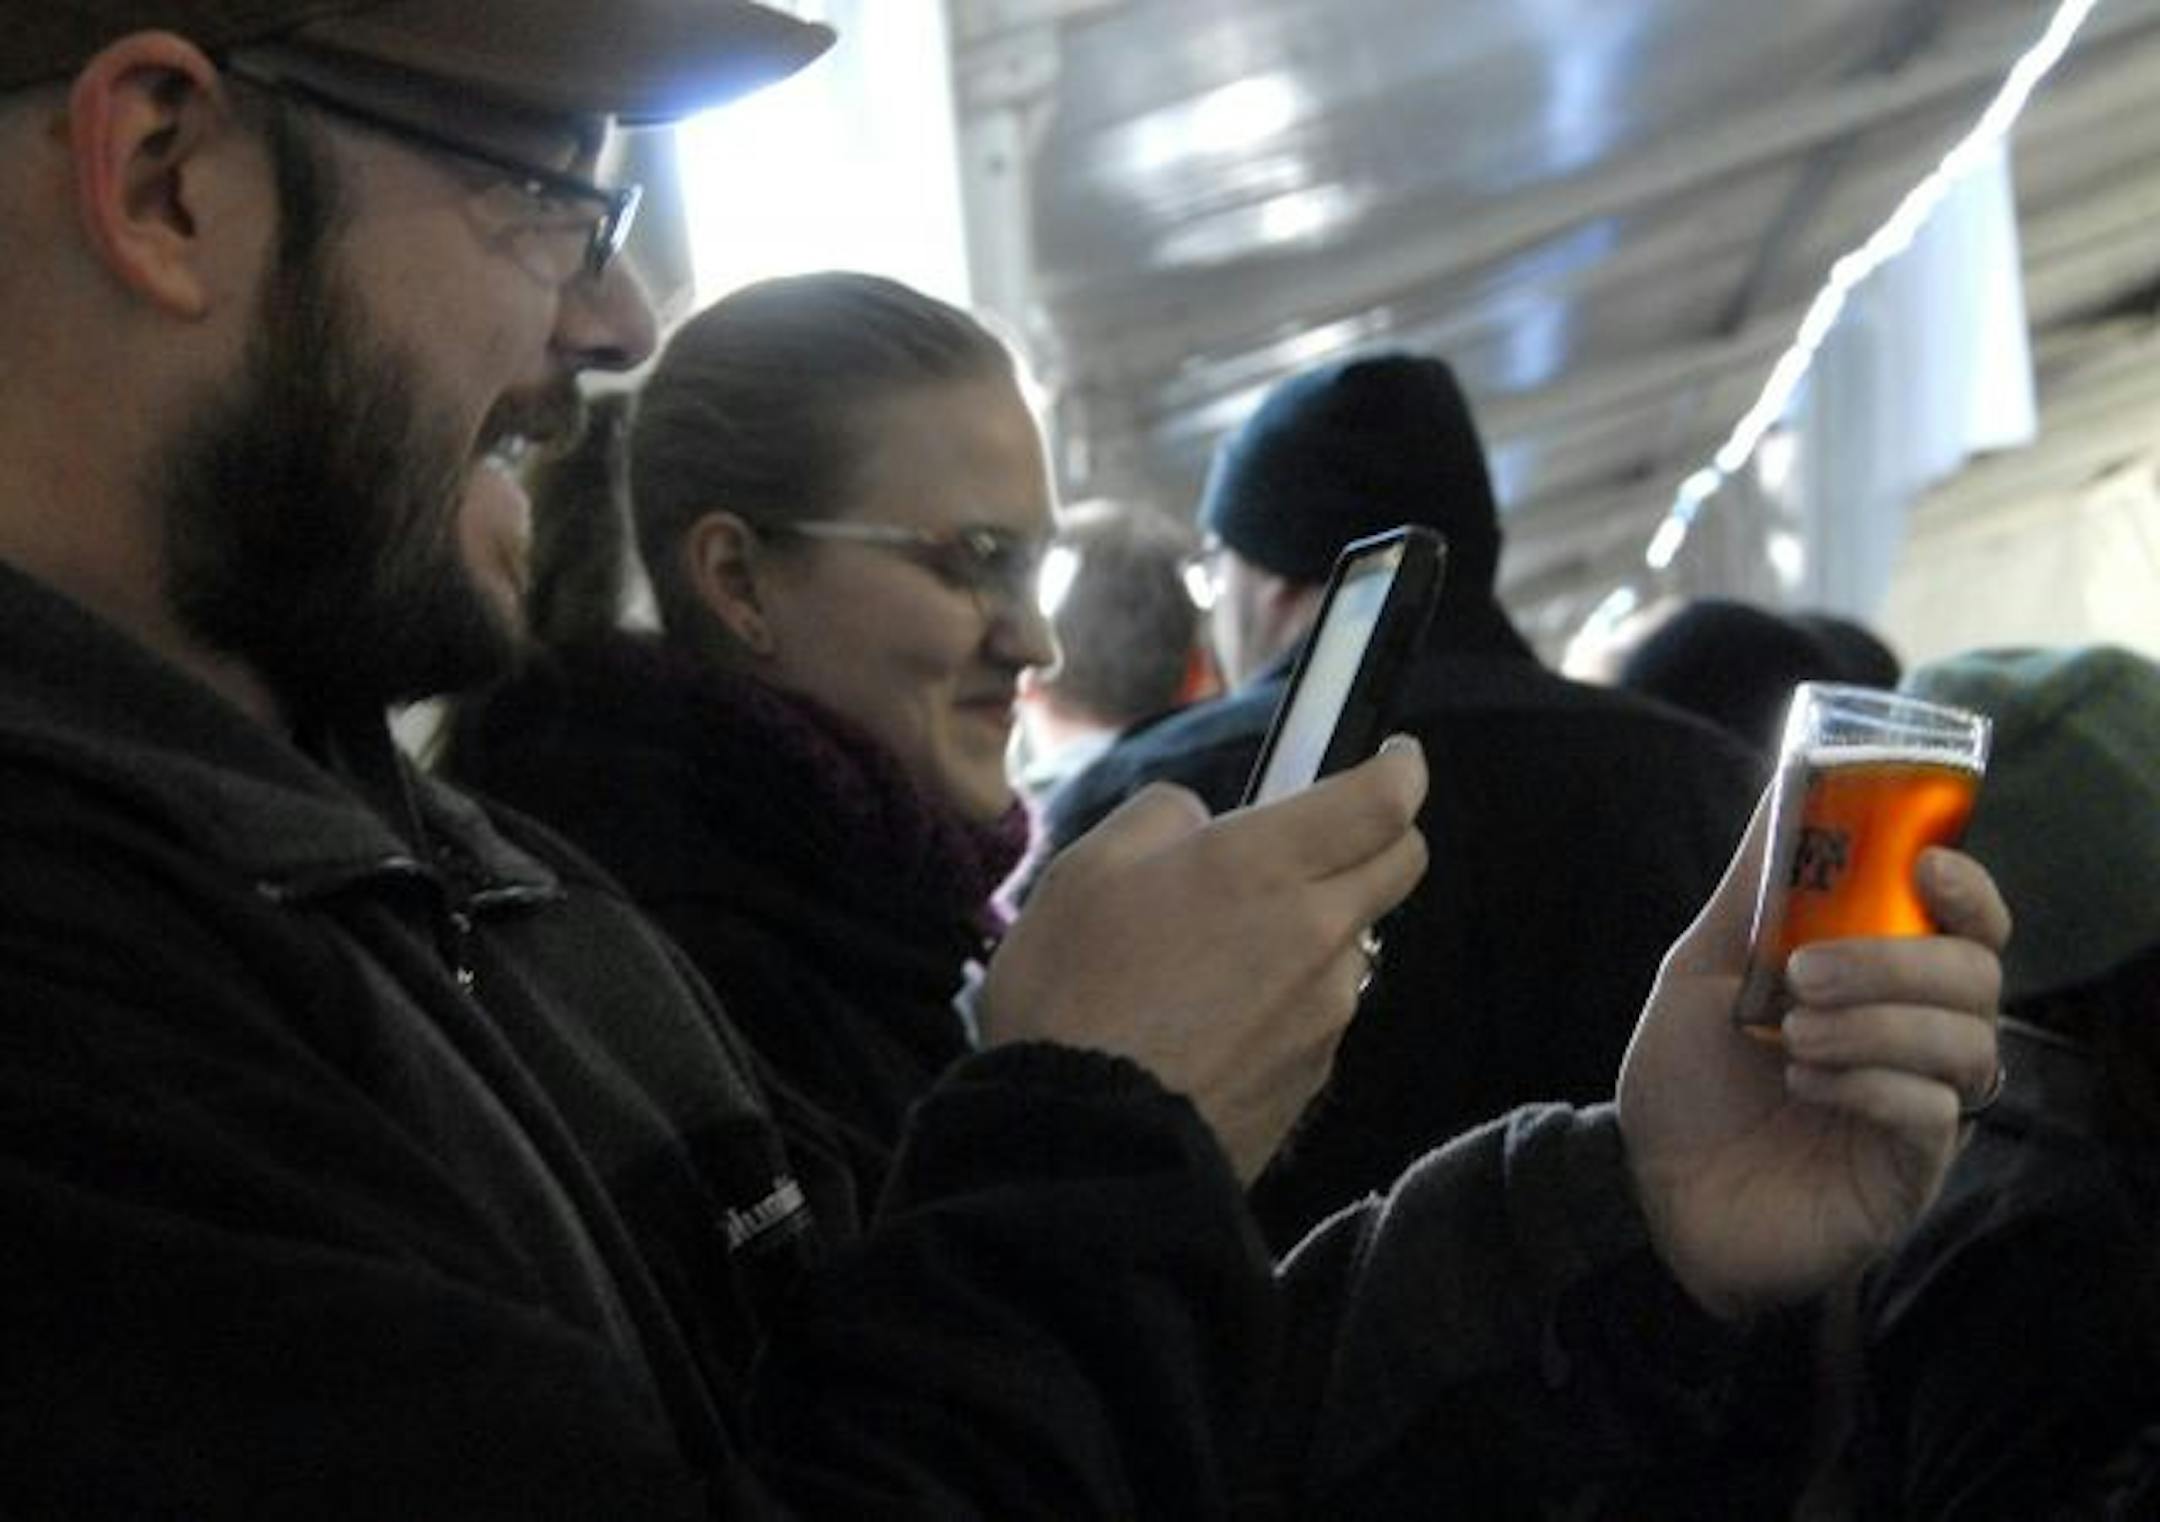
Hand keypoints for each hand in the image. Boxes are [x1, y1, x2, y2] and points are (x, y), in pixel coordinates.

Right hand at [981, 738, 1428, 1181]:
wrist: (1086, 1143)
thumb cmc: (1074, 996)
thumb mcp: (1084, 871)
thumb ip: (1159, 819)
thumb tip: (1197, 822)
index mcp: (1265, 866)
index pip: (1383, 800)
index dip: (1402, 770)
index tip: (1397, 760)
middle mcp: (1317, 933)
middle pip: (1403, 866)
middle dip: (1385, 836)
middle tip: (1330, 836)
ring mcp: (1325, 1012)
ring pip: (1356, 945)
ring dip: (1321, 928)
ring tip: (1232, 949)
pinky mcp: (1314, 1078)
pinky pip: (1323, 1015)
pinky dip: (1293, 999)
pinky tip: (1221, 1019)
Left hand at [1617, 793, 2008, 1318]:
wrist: (1646, 1190)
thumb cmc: (1685, 1080)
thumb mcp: (1703, 967)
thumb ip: (1756, 886)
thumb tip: (1791, 780)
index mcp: (1881, 980)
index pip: (1971, 924)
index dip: (1969, 889)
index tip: (1926, 868)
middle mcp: (1916, 1039)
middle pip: (1977, 976)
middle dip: (1897, 961)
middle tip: (1805, 973)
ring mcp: (1921, 1108)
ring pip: (1968, 1044)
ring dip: (1877, 1024)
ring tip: (1792, 1036)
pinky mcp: (1909, 1173)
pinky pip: (1934, 1114)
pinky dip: (1872, 1086)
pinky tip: (1805, 1085)